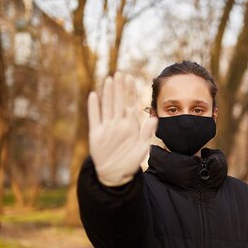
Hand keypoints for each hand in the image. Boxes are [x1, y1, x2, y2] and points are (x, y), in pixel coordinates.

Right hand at [87, 72, 157, 186]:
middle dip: (119, 87)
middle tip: (120, 73)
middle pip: (119, 101)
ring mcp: (107, 127)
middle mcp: (118, 123)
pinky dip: (93, 107)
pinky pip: (94, 117)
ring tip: (109, 79)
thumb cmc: (131, 161)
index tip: (130, 78)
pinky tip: (93, 95)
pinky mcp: (96, 134)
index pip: (130, 104)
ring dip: (107, 93)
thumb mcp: (142, 147)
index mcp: (130, 125)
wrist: (115, 174)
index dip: (130, 91)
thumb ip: (147, 133)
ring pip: (107, 106)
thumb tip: (154, 118)